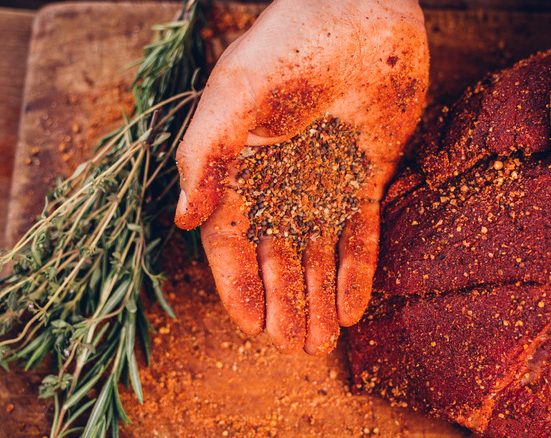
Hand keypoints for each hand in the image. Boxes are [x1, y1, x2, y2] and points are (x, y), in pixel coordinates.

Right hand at [174, 0, 427, 353]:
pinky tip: (355, 307)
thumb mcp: (234, 96)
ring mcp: (324, 181)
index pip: (232, 241)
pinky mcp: (366, 176)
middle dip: (286, 303)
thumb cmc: (288, 46)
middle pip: (278, 256)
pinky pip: (361, 232)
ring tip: (324, 342)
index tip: (252, 327)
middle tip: (295, 348)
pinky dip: (358, 269)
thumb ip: (204, 155)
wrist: (360, 14)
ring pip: (320, 252)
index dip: (240, 285)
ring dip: (321, 297)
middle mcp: (279, 182)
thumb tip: (184, 221)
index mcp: (239, 168)